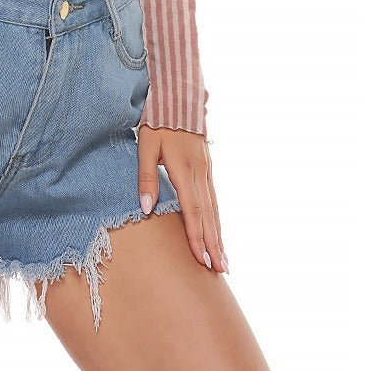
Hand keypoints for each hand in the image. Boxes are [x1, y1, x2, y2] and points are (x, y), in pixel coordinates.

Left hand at [137, 124, 229, 273]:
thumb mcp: (146, 145)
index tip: (202, 261)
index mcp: (185, 170)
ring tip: (225, 260)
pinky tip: (218, 231)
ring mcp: (207, 170)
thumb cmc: (157, 122)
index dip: (197, 237)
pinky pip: (214, 199)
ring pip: (215, 209)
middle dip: (214, 244)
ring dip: (219, 235)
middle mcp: (201, 173)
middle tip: (222, 271)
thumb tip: (146, 209)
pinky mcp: (207, 167)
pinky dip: (217, 219)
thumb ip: (146, 177)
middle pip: (209, 215)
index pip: (193, 211)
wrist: (178, 98)